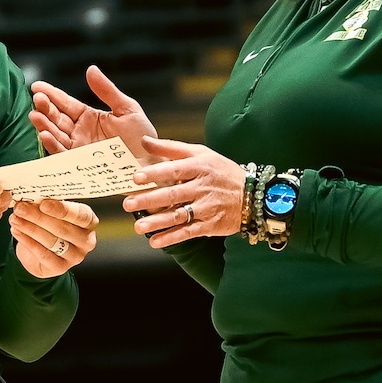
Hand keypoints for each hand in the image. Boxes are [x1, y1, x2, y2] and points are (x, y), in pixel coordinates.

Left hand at [8, 196, 96, 278]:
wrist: (42, 255)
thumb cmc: (50, 226)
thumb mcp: (52, 213)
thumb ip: (48, 205)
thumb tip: (32, 196)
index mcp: (89, 221)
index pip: (80, 215)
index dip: (61, 209)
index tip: (43, 204)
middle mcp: (86, 240)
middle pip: (62, 228)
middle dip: (38, 217)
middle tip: (20, 208)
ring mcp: (75, 256)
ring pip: (51, 241)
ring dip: (30, 228)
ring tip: (15, 219)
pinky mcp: (60, 267)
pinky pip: (42, 254)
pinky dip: (27, 241)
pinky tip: (16, 231)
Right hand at [28, 65, 159, 162]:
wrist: (153, 165)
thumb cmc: (143, 138)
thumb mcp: (127, 109)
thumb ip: (107, 91)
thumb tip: (90, 69)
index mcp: (89, 117)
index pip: (66, 103)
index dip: (51, 94)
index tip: (36, 86)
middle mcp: (80, 133)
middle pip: (57, 118)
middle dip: (45, 108)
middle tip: (37, 98)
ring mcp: (79, 149)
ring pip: (56, 135)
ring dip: (44, 126)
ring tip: (35, 115)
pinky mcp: (80, 165)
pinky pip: (63, 155)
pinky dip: (53, 145)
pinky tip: (45, 135)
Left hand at [125, 139, 245, 246]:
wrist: (253, 195)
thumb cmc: (221, 171)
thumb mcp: (200, 153)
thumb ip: (171, 148)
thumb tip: (145, 141)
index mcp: (198, 167)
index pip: (173, 170)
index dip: (154, 173)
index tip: (136, 178)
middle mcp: (202, 187)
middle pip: (173, 194)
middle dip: (149, 200)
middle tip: (128, 204)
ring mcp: (206, 207)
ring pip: (179, 215)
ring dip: (157, 222)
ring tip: (139, 226)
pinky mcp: (210, 224)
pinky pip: (188, 232)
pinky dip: (172, 237)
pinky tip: (155, 242)